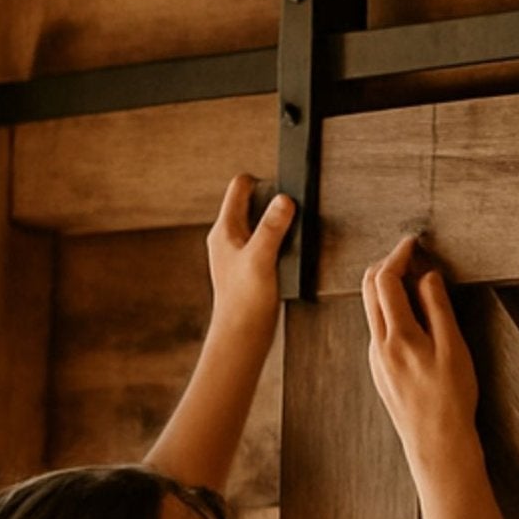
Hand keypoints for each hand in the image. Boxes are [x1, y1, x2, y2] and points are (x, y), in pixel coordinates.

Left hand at [207, 174, 293, 332]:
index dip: (261, 182)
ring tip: (293, 234)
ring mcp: (239, 254)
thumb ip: (272, 228)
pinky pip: (266, 244)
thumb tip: (284, 200)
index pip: (239, 188)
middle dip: (272, 203)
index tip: (283, 187)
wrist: (242, 336)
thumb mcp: (261, 258)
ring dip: (277, 225)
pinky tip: (290, 257)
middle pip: (252, 204)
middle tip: (293, 211)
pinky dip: (280, 244)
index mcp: (225, 230)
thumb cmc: (244, 301)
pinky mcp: (250, 268)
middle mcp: (229, 238)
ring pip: (260, 225)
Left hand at [361, 237, 478, 465]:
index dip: (398, 255)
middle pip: (369, 289)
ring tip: (418, 283)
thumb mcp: (454, 348)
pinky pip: (379, 329)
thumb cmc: (452, 399)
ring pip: (372, 309)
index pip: (385, 280)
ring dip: (389, 288)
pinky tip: (415, 317)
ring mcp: (376, 359)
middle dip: (387, 265)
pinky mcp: (379, 370)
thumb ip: (438, 308)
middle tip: (413, 256)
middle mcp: (379, 345)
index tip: (413, 243)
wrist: (437, 443)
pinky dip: (392, 311)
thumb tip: (427, 276)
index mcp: (398, 336)